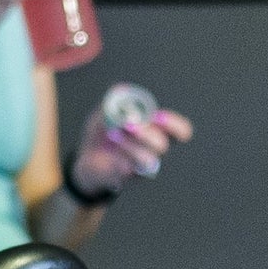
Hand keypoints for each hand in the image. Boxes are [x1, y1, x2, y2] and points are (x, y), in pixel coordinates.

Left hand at [69, 92, 194, 197]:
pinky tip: (107, 152)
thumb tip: (121, 90)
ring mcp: (141, 167)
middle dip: (146, 133)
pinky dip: (116, 158)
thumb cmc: (103, 133)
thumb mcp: (104, 111)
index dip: (175, 125)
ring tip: (112, 134)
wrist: (86, 157)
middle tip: (127, 124)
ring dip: (130, 145)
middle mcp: (153, 151)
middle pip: (163, 145)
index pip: (181, 131)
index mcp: (155, 131)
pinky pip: (127, 170)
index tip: (158, 116)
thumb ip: (114, 100)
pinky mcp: (126, 178)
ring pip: (148, 159)